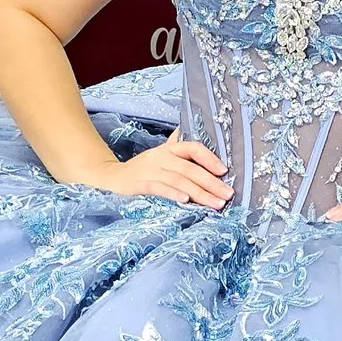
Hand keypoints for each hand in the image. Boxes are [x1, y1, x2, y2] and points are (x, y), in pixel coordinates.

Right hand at [87, 137, 230, 208]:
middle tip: (228, 195)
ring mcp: (151, 170)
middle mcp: (162, 157)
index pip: (193, 148)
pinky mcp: (140, 184)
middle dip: (212, 183)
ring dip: (200, 193)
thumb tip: (197, 136)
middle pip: (190, 168)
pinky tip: (186, 200)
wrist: (113, 176)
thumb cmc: (145, 168)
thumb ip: (180, 150)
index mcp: (170, 149)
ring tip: (216, 204)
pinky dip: (173, 194)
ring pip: (179, 180)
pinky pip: (159, 188)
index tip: (225, 171)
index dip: (210, 158)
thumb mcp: (162, 156)